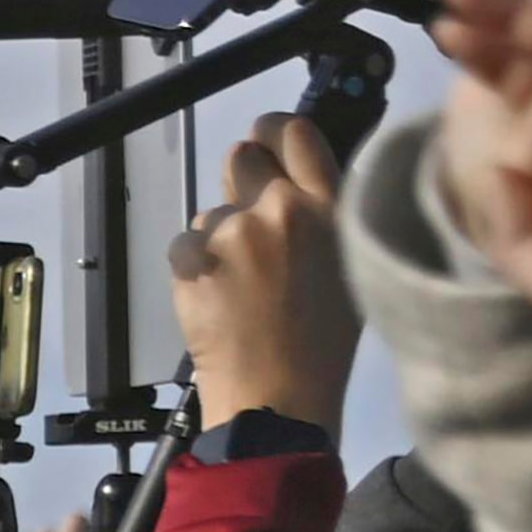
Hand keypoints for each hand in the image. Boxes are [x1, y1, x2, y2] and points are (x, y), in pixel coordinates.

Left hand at [170, 114, 358, 429]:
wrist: (278, 399)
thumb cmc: (322, 346)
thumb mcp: (348, 266)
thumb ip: (322, 216)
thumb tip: (294, 188)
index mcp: (329, 207)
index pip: (295, 133)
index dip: (273, 132)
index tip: (265, 141)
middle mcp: (281, 209)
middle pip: (241, 157)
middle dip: (239, 182)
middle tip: (245, 223)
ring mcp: (234, 234)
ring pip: (209, 212)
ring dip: (216, 238)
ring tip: (237, 285)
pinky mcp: (193, 261)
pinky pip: (183, 245)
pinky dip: (192, 269)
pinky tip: (214, 300)